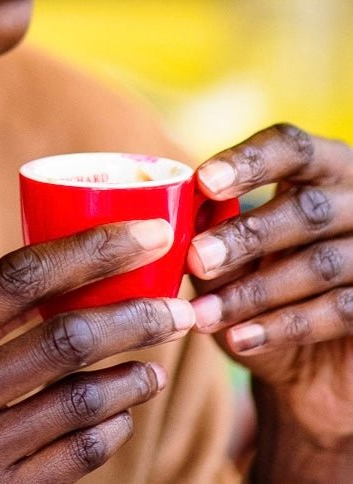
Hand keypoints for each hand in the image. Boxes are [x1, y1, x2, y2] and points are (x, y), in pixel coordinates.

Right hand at [0, 219, 194, 482]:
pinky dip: (110, 429)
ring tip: (158, 356)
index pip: (17, 277)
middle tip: (177, 304)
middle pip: (63, 340)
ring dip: (132, 375)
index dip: (91, 250)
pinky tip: (125, 411)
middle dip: (133, 316)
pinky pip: (74, 460)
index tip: (147, 233)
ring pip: (79, 404)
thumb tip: (62, 274)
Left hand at [187, 123, 352, 457]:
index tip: (203, 181)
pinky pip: (337, 313)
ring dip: (255, 291)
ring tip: (203, 313)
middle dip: (247, 235)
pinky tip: (238, 338)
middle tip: (196, 260)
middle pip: (306, 209)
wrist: (312, 361)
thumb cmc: (261, 278)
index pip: (291, 147)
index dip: (249, 161)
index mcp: (323, 167)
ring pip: (320, 265)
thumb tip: (173, 210)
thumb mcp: (238, 249)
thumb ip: (213, 225)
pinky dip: (282, 327)